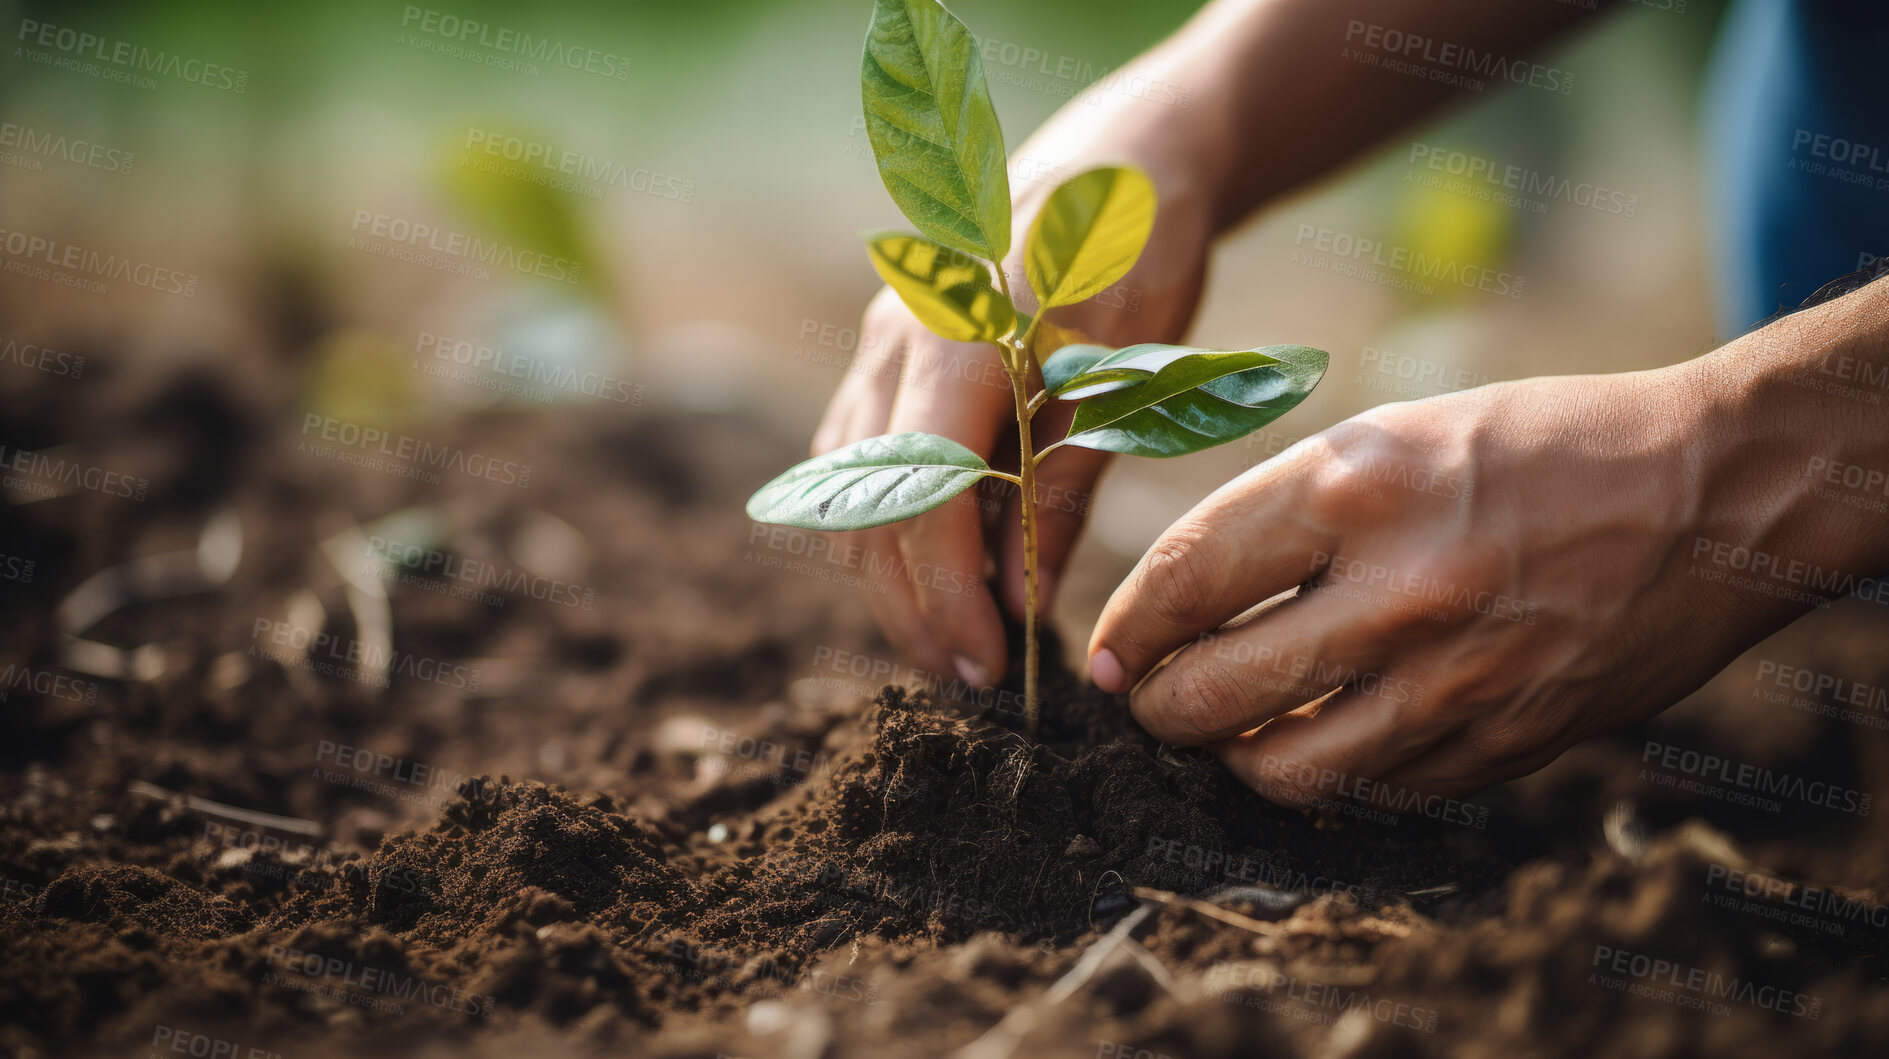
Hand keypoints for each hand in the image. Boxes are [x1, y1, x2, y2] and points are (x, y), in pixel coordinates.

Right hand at [811, 83, 1215, 686]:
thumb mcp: (1124, 373)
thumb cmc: (1135, 252)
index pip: (920, 502)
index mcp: (954, 339)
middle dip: (914, 608)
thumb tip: (1019, 609)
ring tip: (958, 642)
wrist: (1116, 161)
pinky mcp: (885, 363)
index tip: (991, 665)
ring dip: (895, 581)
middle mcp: (894, 344)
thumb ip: (1063, 488)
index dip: (947, 596)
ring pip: (853, 497)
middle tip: (973, 679)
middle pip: (869, 513)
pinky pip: (860, 466)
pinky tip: (945, 574)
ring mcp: (878, 350)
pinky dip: (891, 532)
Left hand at [1086, 346, 1878, 807]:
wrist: (1711, 491)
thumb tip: (1181, 600)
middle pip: (1209, 693)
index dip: (1123, 628)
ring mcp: (1455, 681)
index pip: (1184, 578)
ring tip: (1227, 729)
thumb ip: (1286, 514)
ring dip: (1231, 757)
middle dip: (1155, 707)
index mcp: (1358, 486)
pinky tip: (1326, 734)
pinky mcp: (1503, 745)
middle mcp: (1398, 591)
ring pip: (1281, 769)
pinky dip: (1330, 770)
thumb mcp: (1398, 435)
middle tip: (1149, 700)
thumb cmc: (1538, 445)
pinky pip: (1372, 788)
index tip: (1105, 653)